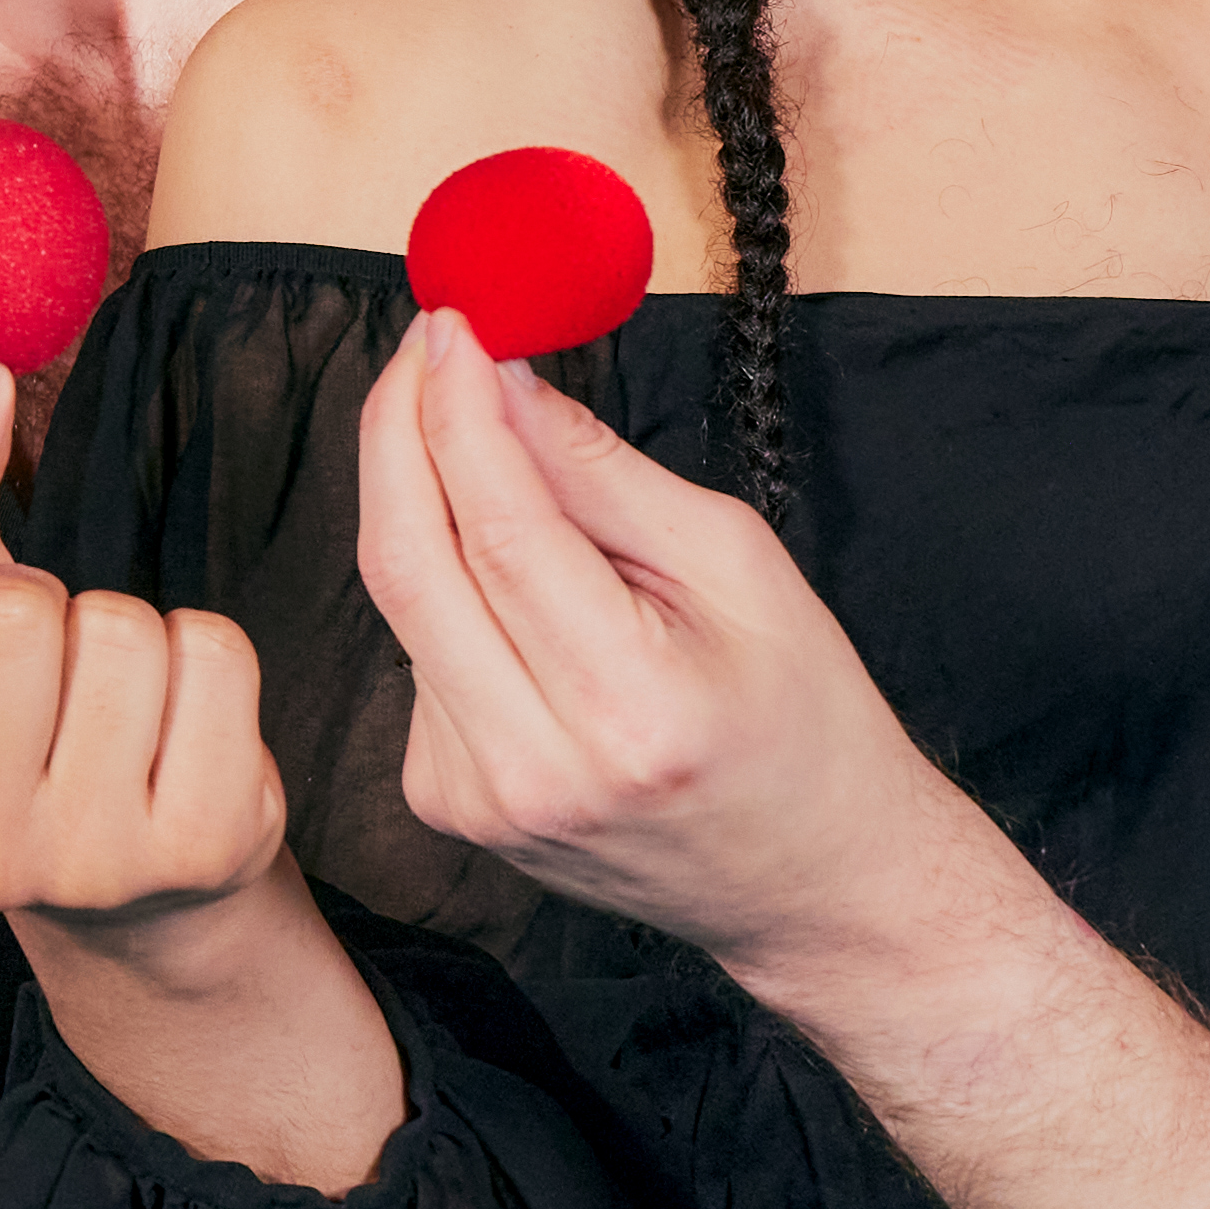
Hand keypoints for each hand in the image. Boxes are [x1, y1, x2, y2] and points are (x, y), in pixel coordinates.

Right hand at [0, 361, 284, 939]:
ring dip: (127, 630)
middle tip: (48, 650)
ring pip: (119, 629)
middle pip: (7, 610)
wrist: (136, 914)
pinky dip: (205, 657)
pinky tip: (180, 719)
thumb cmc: (23, 753)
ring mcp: (87, 858)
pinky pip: (212, 657)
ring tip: (116, 699)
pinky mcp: (198, 846)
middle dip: (40, 592)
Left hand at [348, 308, 992, 981]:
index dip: (457, 411)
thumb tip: (503, 383)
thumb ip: (605, 476)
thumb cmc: (801, 721)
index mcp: (627, 707)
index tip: (453, 326)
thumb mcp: (738, 568)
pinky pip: (418, 653)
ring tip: (489, 448)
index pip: (499, 528)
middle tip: (426, 347)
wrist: (810, 882)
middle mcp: (533, 766)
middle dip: (399, 430)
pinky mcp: (445, 801)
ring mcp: (477, 796)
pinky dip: (446, 583)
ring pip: (403, 603)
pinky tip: (509, 576)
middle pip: (409, 562)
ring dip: (424, 500)